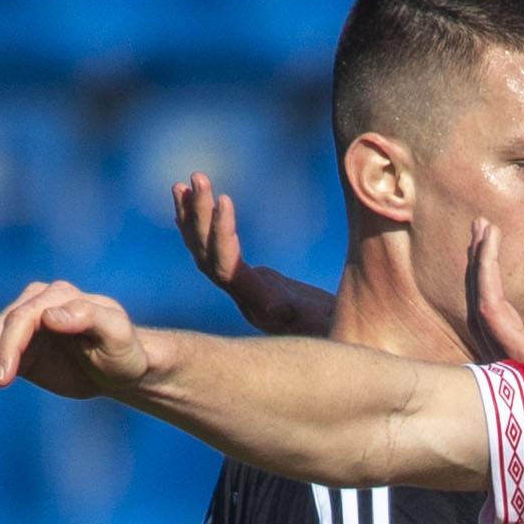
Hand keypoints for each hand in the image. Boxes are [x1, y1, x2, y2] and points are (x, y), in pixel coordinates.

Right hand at [0, 280, 148, 402]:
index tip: (4, 378)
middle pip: (1, 329)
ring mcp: (24, 324)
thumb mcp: (117, 335)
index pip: (23, 317)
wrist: (121, 370)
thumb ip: (88, 318)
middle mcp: (36, 304)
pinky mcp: (18, 346)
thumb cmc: (124, 352)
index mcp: (59, 296)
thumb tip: (49, 314)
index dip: (10, 347)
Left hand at [175, 175, 331, 336]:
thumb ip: (308, 318)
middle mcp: (243, 297)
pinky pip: (215, 254)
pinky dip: (201, 228)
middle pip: (208, 255)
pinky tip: (188, 207)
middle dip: (201, 215)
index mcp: (258, 304)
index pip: (226, 268)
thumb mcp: (328, 325)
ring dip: (194, 217)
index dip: (221, 235)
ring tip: (182, 184)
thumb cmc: (341, 335)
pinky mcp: (249, 283)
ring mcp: (243, 290)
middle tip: (198, 176)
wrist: (341, 347)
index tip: (224, 199)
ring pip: (206, 252)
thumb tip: (278, 310)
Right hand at [468, 222, 523, 367]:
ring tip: (488, 230)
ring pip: (495, 309)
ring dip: (488, 265)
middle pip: (481, 308)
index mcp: (511, 363)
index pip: (483, 317)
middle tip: (478, 227)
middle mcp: (511, 363)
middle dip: (477, 265)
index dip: (478, 280)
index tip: (481, 246)